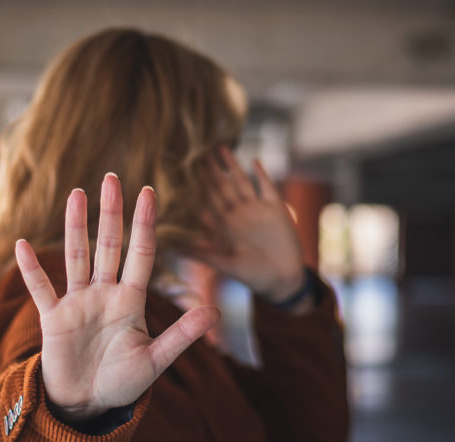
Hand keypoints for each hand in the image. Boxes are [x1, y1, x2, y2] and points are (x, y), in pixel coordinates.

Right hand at [14, 174, 219, 421]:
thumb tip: (215, 312)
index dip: (145, 224)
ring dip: (75, 226)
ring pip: (77, 256)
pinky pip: (41, 288)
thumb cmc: (123, 382)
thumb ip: (182, 335)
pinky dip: (31, 269)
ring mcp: (78, 302)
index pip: (141, 253)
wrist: (87, 405)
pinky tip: (23, 244)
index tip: (149, 192)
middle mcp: (105, 293)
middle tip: (112, 178)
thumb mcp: (155, 360)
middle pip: (109, 244)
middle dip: (111, 212)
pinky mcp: (54, 318)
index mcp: (132, 300)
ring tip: (76, 194)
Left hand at [194, 146, 306, 304]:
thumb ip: (201, 253)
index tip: (187, 169)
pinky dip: (262, 175)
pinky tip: (254, 161)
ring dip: (232, 166)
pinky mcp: (276, 210)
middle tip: (200, 151)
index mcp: (226, 226)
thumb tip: (171, 248)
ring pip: (242, 182)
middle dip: (212, 170)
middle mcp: (240, 214)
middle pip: (223, 187)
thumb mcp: (224, 264)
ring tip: (221, 148)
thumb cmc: (253, 275)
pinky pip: (268, 188)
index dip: (199, 185)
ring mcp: (258, 210)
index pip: (209, 200)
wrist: (283, 280)